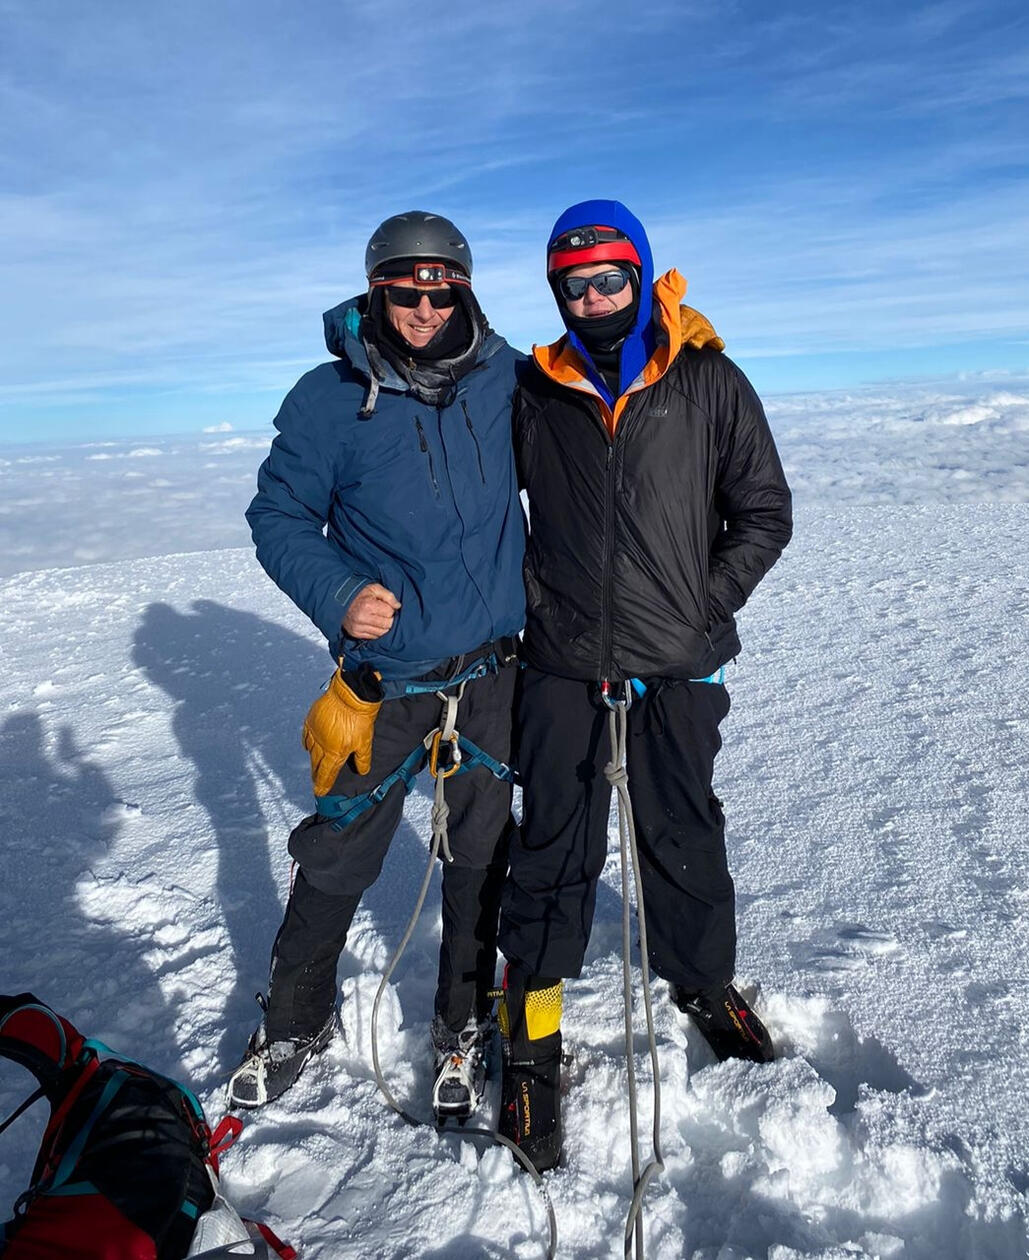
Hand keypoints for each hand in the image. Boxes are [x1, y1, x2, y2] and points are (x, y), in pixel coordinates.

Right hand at [302, 667, 383, 792]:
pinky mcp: (311, 721)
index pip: (327, 774)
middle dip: (316, 775)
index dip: (323, 784)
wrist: (351, 694)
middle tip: (316, 781)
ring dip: (312, 760)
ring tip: (314, 765)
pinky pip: (306, 737)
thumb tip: (362, 771)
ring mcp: (315, 733)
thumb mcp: (365, 741)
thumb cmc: (360, 717)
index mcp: (335, 753)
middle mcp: (321, 745)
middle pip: (316, 765)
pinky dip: (307, 744)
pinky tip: (308, 747)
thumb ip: (363, 759)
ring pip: (310, 751)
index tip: (319, 792)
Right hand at [343, 583, 400, 639]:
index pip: (389, 612)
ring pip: (381, 633)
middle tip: (382, 612)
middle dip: (388, 618)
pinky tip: (372, 623)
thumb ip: (388, 596)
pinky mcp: (355, 633)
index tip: (384, 605)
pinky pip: (373, 637)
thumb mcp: (374, 588)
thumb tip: (398, 606)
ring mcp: (358, 628)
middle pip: (387, 624)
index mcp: (368, 605)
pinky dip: (375, 631)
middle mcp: (362, 618)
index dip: (389, 608)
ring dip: (382, 626)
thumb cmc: (359, 593)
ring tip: (377, 618)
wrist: (339, 600)